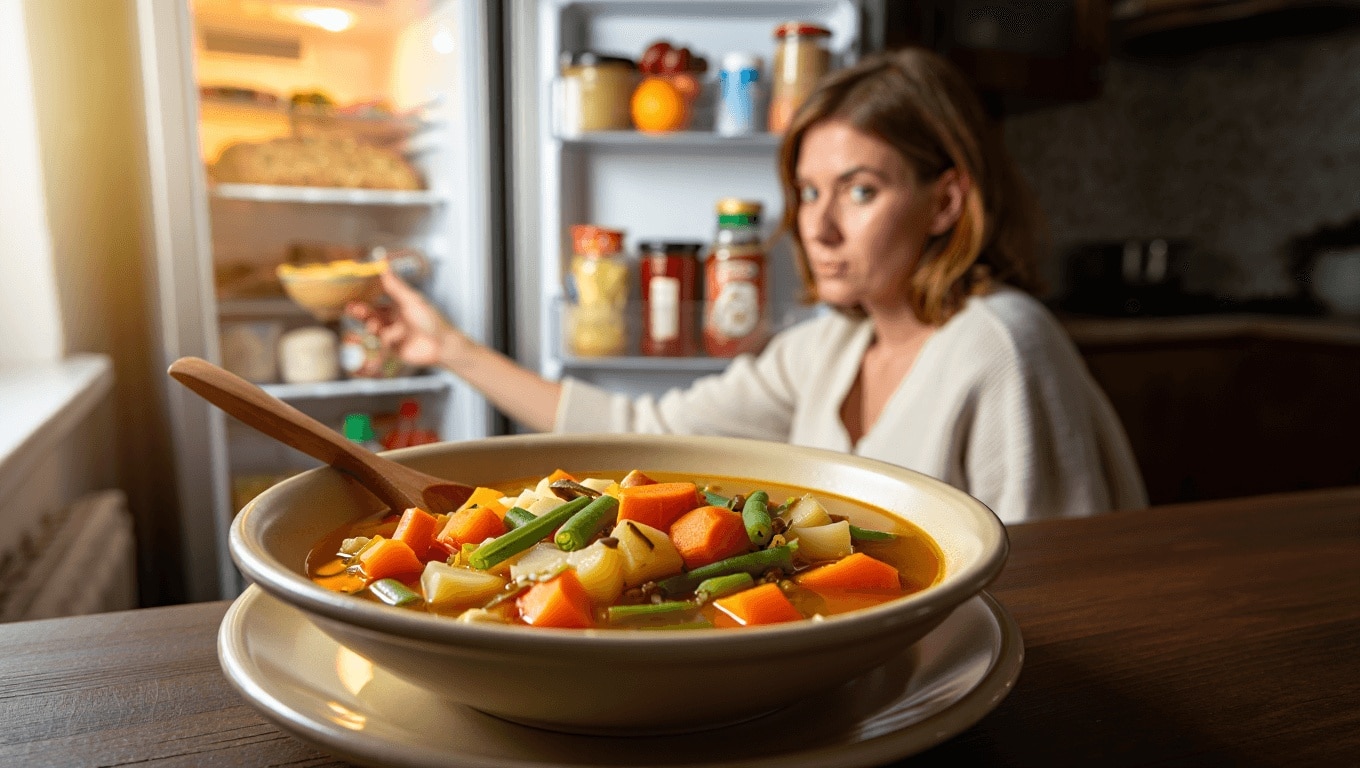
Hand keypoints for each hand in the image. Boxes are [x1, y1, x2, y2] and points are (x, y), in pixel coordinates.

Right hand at [346, 270, 466, 369]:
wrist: (440, 345)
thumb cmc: (431, 320)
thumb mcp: (411, 300)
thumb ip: (396, 285)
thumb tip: (384, 265)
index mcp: (399, 305)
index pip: (377, 299)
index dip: (364, 297)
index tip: (352, 294)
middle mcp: (394, 318)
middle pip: (371, 314)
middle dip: (361, 311)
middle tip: (351, 309)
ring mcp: (393, 333)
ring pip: (373, 328)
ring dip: (370, 325)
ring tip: (372, 325)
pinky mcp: (392, 348)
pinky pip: (379, 343)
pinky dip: (379, 340)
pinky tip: (385, 339)